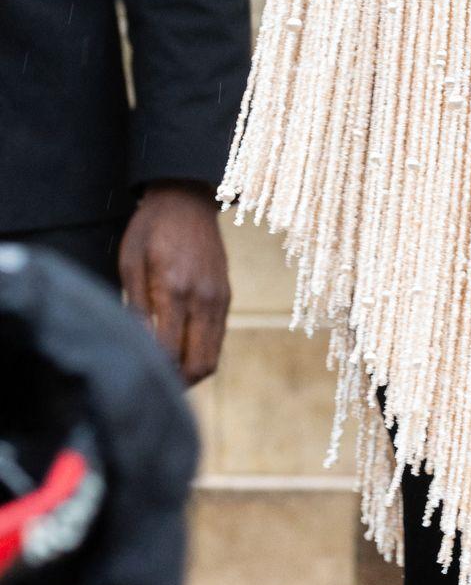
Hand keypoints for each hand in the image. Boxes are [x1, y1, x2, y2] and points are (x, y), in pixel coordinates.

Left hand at [119, 180, 231, 387]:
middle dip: (176, 384)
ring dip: (190, 373)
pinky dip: (200, 353)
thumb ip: (133, 307)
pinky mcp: (226, 297)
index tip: (136, 378)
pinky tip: (179, 349)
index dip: (154, 374)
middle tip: (152, 385)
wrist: (188, 199)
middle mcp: (203, 299)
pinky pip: (217, 339)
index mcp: (175, 290)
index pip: (169, 352)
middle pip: (199, 365)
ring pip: (212, 358)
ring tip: (165, 373)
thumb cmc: (151, 229)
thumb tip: (134, 347)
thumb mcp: (130, 263)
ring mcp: (219, 299)